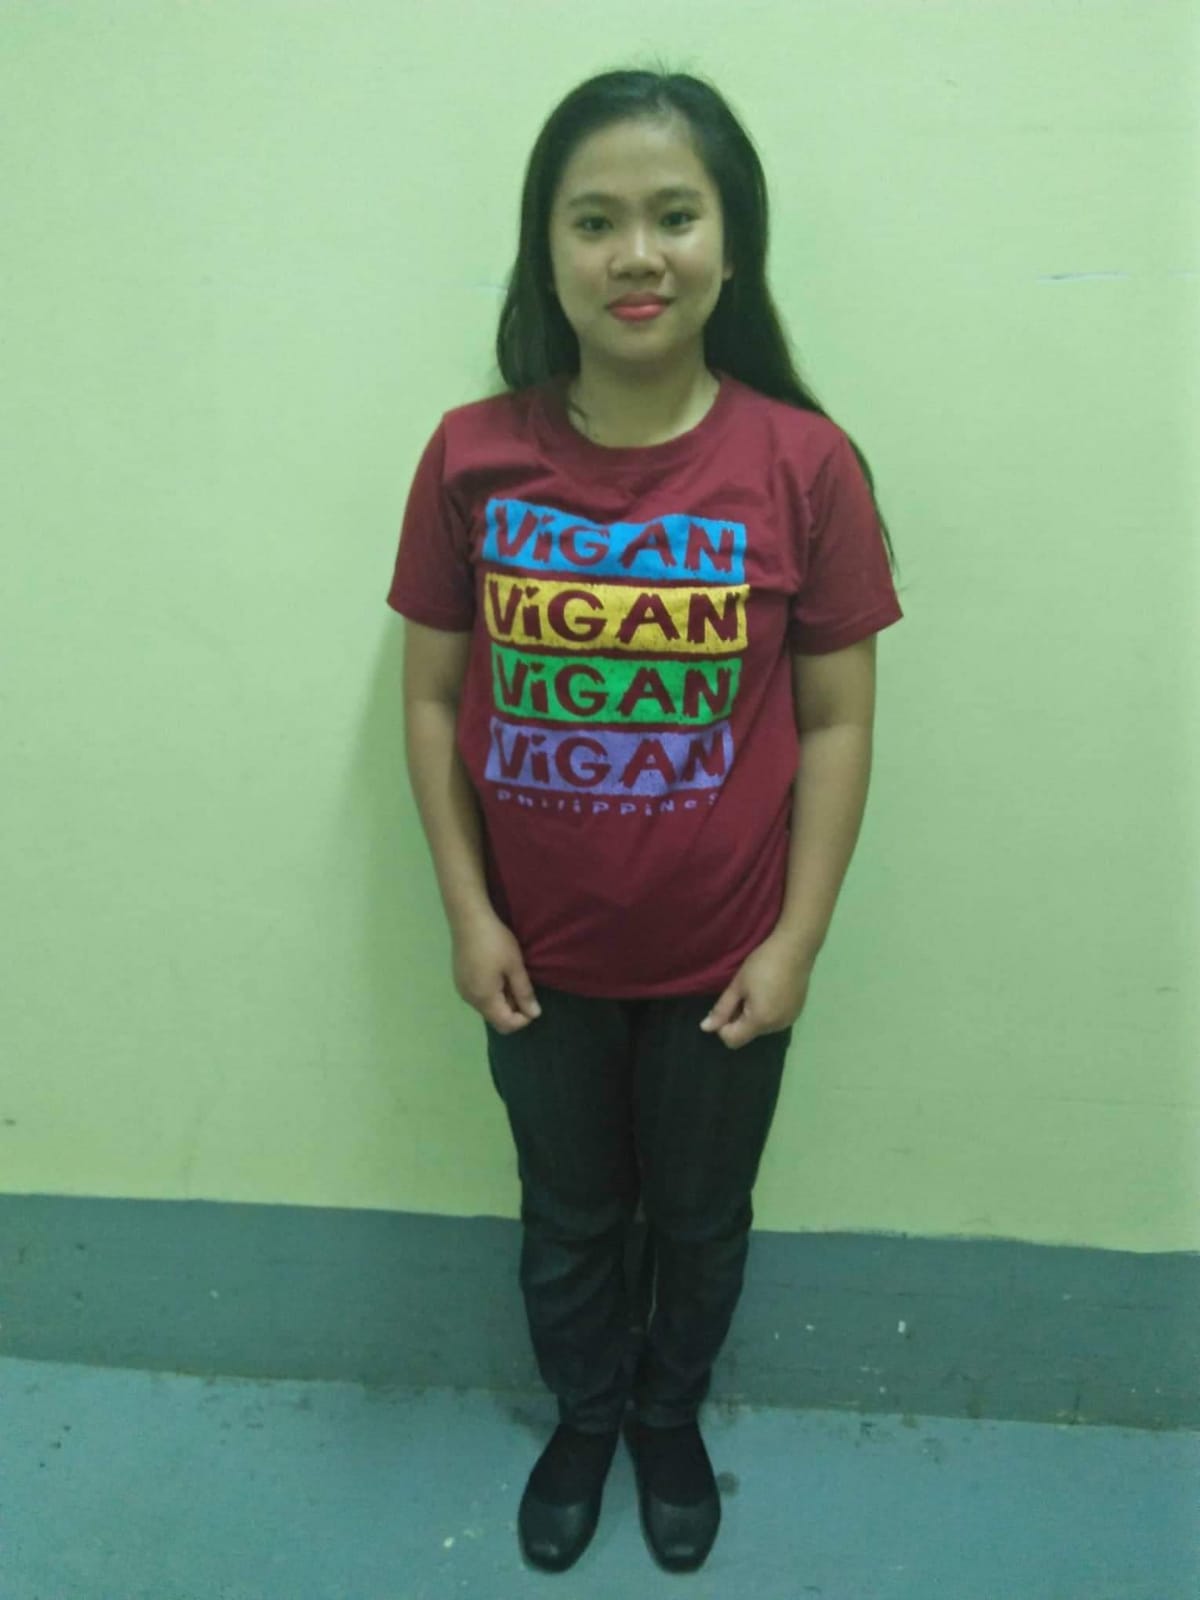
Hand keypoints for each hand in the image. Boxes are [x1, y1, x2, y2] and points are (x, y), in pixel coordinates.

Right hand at [451, 908, 541, 1033]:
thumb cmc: (495, 942)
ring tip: (512, 978)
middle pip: (495, 1018)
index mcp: (484, 999)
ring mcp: (462, 990)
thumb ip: (524, 992)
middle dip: (513, 1010)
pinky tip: (498, 974)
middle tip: (523, 988)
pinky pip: (479, 996)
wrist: (468, 918)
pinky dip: (492, 993)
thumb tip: (534, 1014)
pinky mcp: (460, 980)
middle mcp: (470, 1000)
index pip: (506, 1024)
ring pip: (487, 1007)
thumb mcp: (515, 966)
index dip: (523, 1019)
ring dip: (503, 1000)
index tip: (533, 1001)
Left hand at [699, 931, 813, 1049]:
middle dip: (738, 1020)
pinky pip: (774, 1021)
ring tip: (757, 991)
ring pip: (760, 1028)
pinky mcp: (796, 1013)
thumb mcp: (737, 985)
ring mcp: (788, 1021)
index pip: (732, 1041)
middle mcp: (776, 1027)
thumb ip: (721, 1010)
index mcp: (760, 1021)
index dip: (723, 1027)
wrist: (795, 949)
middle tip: (741, 993)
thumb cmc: (762, 964)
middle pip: (747, 1034)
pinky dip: (767, 1013)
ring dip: (753, 1016)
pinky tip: (770, 993)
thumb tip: (705, 1028)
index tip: (726, 1005)